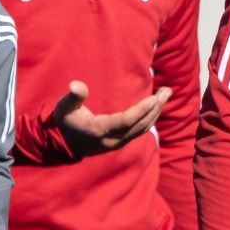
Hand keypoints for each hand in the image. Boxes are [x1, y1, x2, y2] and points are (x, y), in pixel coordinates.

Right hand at [51, 80, 171, 157]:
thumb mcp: (64, 108)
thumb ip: (73, 97)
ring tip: (165, 95)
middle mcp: (113, 140)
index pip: (126, 121)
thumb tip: (76, 85)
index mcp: (100, 130)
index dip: (141, 110)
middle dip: (155, 108)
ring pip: (143, 129)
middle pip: (140, 124)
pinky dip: (150, 118)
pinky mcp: (120, 142)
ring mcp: (118, 143)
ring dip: (156, 112)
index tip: (155, 98)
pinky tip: (156, 107)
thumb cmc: (64, 122)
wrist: (62, 144)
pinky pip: (140, 131)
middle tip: (167, 91)